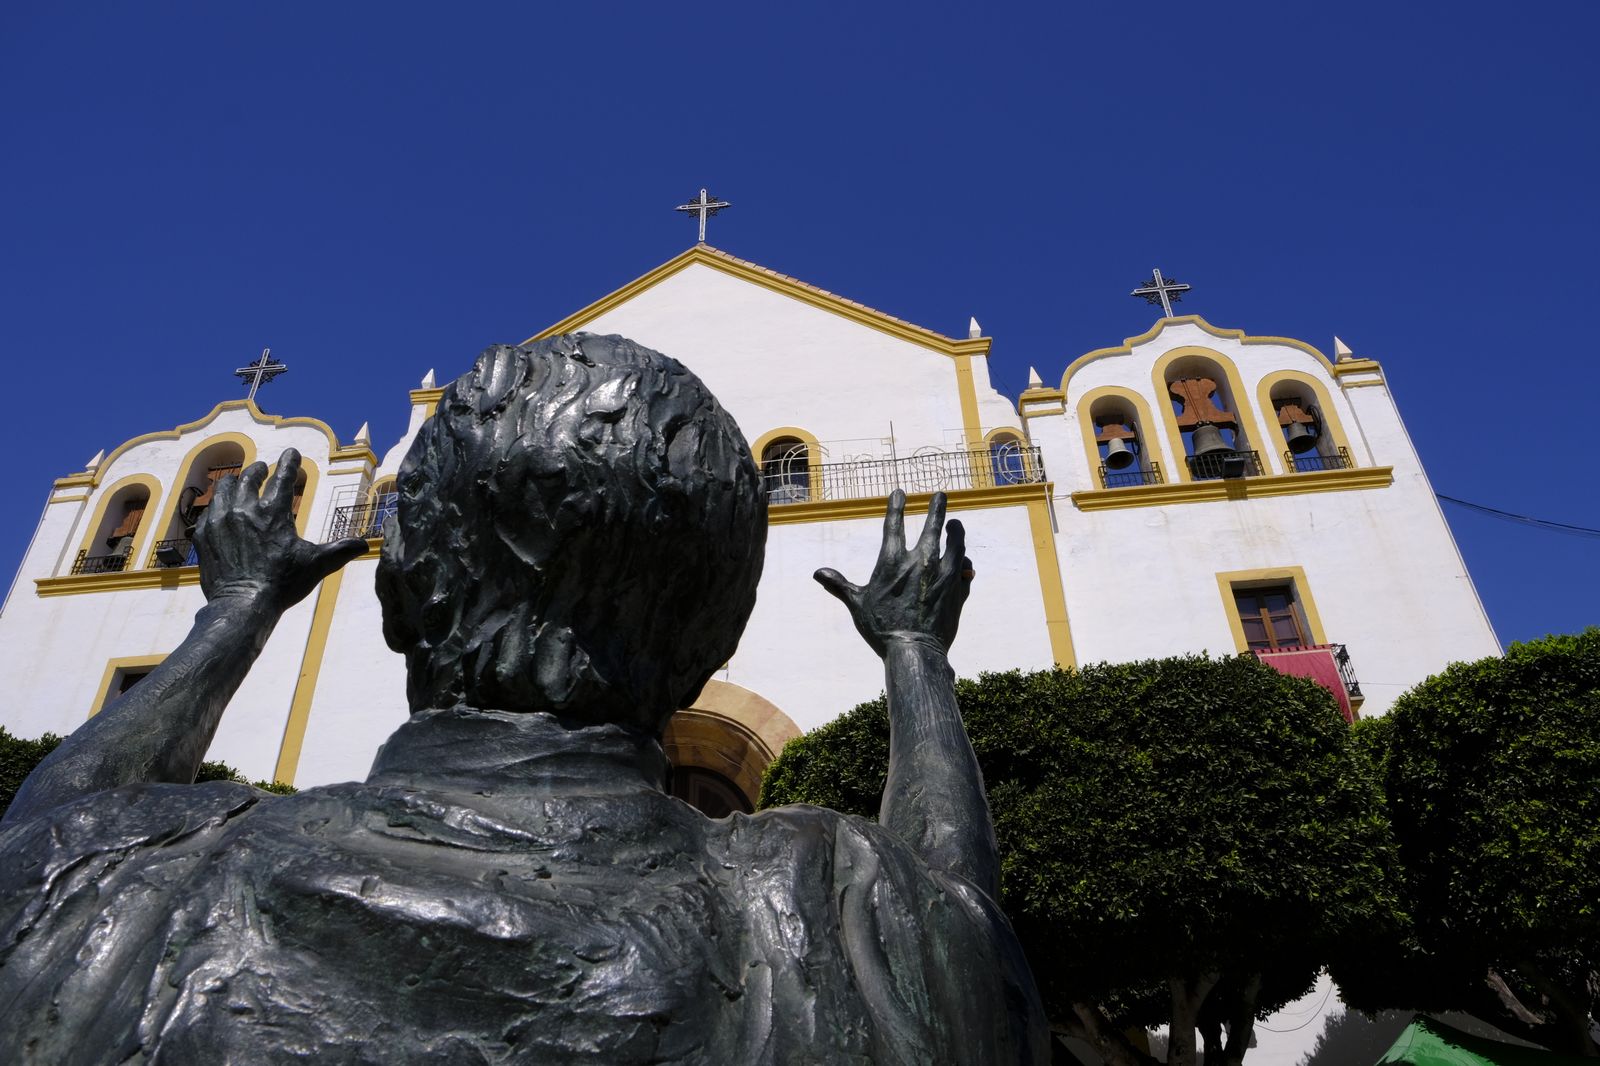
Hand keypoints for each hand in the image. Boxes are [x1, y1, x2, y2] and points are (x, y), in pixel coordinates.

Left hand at [195, 449, 366, 608]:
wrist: (243, 605)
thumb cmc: (282, 584)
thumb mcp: (317, 565)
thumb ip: (340, 550)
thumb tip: (364, 545)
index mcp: (274, 512)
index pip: (283, 477)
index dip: (290, 462)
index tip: (292, 452)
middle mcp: (245, 510)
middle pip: (249, 477)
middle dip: (259, 470)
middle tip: (262, 468)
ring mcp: (220, 521)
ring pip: (223, 488)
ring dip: (233, 482)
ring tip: (236, 481)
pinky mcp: (204, 536)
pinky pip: (207, 512)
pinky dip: (215, 507)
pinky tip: (219, 511)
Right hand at [814, 490, 973, 657]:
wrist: (914, 651)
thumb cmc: (882, 628)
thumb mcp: (857, 604)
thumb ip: (839, 585)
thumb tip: (818, 573)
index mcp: (893, 561)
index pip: (894, 524)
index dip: (896, 505)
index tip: (900, 492)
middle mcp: (922, 561)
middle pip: (933, 524)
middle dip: (937, 506)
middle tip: (941, 495)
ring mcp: (944, 573)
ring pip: (956, 542)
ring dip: (956, 531)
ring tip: (955, 525)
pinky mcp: (958, 588)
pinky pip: (964, 568)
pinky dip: (963, 562)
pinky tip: (963, 560)